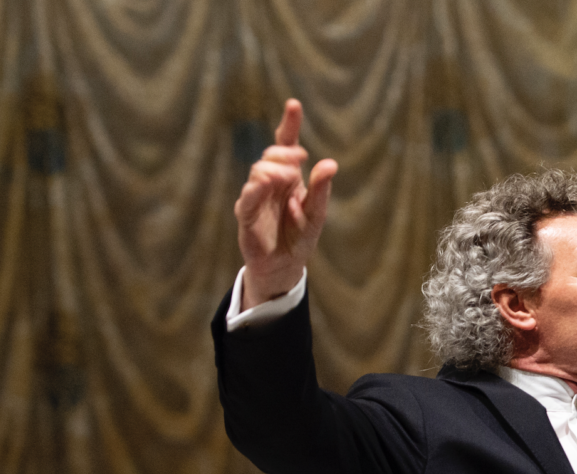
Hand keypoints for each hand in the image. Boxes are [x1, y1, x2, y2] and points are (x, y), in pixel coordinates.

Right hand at [235, 98, 337, 309]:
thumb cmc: (299, 237)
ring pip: (259, 169)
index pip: (286, 145)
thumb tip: (330, 163)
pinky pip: (247, 196)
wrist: (284, 266)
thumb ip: (322, 190)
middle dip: (285, 152)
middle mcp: (270, 182)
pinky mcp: (245, 214)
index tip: (294, 105)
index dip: (289, 125)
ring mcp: (256, 196)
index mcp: (288, 177)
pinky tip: (267, 184)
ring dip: (274, 169)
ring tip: (288, 179)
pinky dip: (256, 188)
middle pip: (272, 153)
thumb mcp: (317, 214)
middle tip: (300, 160)